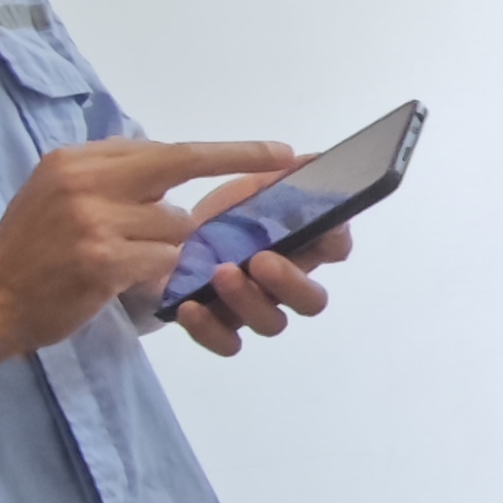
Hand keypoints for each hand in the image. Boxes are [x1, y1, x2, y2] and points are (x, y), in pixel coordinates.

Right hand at [0, 139, 300, 357]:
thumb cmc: (29, 252)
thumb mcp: (57, 194)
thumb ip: (110, 179)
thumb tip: (170, 163)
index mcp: (76, 162)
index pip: (164, 148)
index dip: (223, 151)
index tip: (274, 150)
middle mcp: (84, 182)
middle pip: (177, 169)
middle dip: (236, 164)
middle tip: (284, 167)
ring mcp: (93, 220)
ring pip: (175, 226)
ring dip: (170, 248)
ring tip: (131, 262)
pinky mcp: (102, 260)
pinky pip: (163, 262)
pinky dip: (160, 274)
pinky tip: (133, 282)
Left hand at [168, 165, 352, 356]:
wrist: (165, 240)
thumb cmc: (222, 215)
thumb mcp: (250, 189)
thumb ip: (281, 178)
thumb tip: (312, 160)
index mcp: (300, 246)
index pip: (337, 247)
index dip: (335, 241)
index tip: (321, 228)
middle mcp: (285, 283)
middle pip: (311, 301)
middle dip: (291, 283)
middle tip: (262, 260)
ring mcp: (254, 309)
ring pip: (272, 323)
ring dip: (248, 300)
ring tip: (219, 273)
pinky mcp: (220, 326)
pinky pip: (227, 342)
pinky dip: (210, 328)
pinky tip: (190, 305)